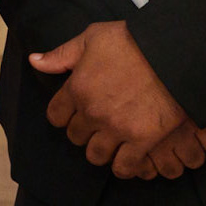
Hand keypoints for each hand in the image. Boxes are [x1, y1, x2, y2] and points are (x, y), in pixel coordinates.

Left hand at [30, 22, 205, 177]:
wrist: (171, 55)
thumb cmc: (130, 42)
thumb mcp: (91, 38)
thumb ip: (62, 55)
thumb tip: (34, 61)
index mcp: (77, 87)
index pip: (55, 115)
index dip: (62, 115)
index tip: (71, 113)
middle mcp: (92, 112)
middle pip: (75, 137)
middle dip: (82, 132)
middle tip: (93, 127)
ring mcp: (117, 129)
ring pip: (97, 155)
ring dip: (100, 151)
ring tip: (109, 143)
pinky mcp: (143, 141)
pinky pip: (125, 167)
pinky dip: (124, 166)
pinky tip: (126, 158)